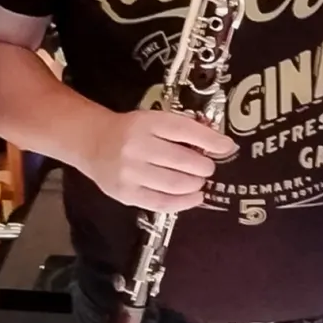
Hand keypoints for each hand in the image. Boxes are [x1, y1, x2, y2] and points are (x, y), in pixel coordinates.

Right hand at [81, 110, 236, 211]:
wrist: (94, 143)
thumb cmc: (132, 131)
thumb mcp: (154, 120)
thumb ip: (183, 129)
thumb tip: (220, 144)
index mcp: (147, 122)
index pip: (185, 130)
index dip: (211, 140)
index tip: (228, 147)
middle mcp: (137, 146)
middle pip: (184, 160)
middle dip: (204, 166)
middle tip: (208, 168)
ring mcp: (130, 172)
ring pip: (175, 184)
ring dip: (196, 184)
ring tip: (199, 181)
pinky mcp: (126, 193)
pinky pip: (162, 203)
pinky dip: (184, 202)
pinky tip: (195, 197)